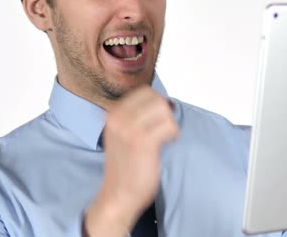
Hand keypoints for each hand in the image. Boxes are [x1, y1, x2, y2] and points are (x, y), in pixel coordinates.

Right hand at [84, 86, 178, 235]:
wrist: (118, 195)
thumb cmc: (125, 166)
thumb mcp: (122, 134)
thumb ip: (136, 116)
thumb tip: (165, 102)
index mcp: (113, 113)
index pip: (145, 92)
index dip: (159, 103)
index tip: (161, 118)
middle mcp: (119, 118)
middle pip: (156, 98)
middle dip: (166, 112)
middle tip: (165, 129)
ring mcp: (129, 129)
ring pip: (164, 110)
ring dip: (170, 123)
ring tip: (166, 137)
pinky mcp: (142, 142)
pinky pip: (169, 126)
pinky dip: (173, 134)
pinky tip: (168, 143)